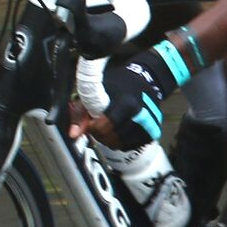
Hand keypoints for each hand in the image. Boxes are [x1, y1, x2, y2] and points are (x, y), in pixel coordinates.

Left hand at [66, 35, 188, 149]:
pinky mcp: (153, 132)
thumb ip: (81, 114)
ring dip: (110, 139)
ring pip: (121, 144)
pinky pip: (131, 146)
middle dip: (100, 134)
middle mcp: (141, 115)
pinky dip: (122, 142)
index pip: (104, 127)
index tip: (90, 122)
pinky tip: (119, 130)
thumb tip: (73, 134)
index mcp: (126, 103)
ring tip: (108, 127)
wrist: (143, 81)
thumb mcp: (95, 92)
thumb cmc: (117, 86)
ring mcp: (149, 125)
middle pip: (112, 138)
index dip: (92, 128)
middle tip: (98, 125)